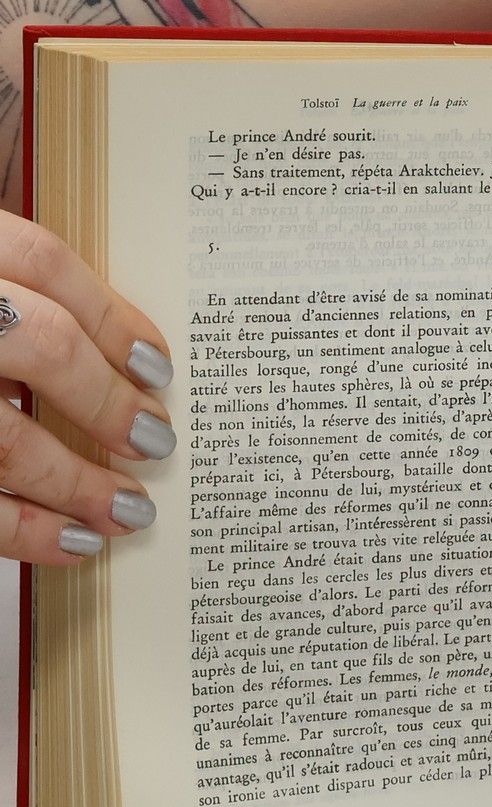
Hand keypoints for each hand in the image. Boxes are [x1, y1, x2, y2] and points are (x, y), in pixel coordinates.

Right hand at [0, 217, 172, 564]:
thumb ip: (21, 281)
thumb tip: (111, 331)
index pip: (42, 262)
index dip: (112, 316)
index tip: (160, 368)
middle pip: (40, 343)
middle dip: (108, 401)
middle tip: (159, 444)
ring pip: (1, 436)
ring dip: (73, 482)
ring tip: (128, 512)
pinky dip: (18, 529)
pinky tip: (67, 543)